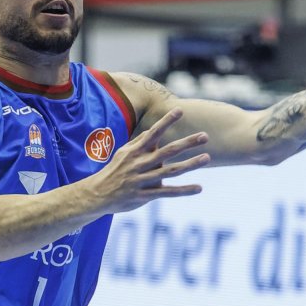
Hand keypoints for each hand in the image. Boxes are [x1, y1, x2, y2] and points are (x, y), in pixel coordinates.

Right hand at [88, 107, 210, 214]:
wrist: (98, 194)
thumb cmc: (113, 171)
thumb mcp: (123, 153)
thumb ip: (139, 141)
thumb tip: (153, 130)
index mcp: (135, 151)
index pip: (153, 133)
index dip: (166, 121)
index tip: (179, 111)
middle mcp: (140, 163)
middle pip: (168, 151)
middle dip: (187, 143)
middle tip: (205, 135)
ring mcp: (144, 180)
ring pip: (171, 171)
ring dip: (190, 164)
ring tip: (207, 157)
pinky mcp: (146, 195)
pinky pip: (168, 192)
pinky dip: (184, 190)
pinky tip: (199, 188)